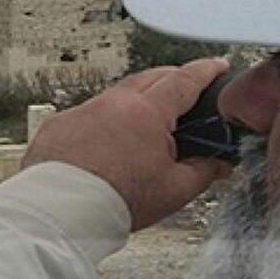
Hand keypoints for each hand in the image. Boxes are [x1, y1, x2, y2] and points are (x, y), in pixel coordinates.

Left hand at [21, 58, 232, 229]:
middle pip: (151, 78)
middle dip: (173, 78)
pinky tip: (109, 141)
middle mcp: (113, 103)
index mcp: (147, 112)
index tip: (216, 66)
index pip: (185, 79)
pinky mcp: (60, 124)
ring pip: (118, 94)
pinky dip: (104, 120)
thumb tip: (219, 164)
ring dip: (136, 100)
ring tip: (148, 122)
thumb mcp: (174, 190)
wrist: (63, 212)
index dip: (206, 70)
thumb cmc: (114, 201)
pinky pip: (89, 112)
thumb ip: (203, 171)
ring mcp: (84, 111)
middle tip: (187, 90)